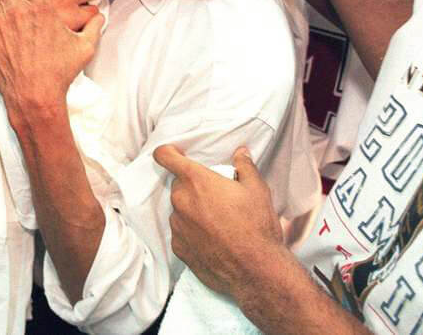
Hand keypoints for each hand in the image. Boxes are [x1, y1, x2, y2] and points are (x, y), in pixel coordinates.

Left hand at [153, 146, 284, 298]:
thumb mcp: (257, 190)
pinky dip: (192, 233)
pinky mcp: (178, 248)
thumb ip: (245, 167)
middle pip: (178, 186)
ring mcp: (177, 226)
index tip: (174, 154)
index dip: (168, 152)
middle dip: (193, 188)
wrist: (256, 270)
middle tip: (215, 197)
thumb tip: (240, 153)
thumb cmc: (257, 227)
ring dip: (192, 211)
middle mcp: (181, 201)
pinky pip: (181, 233)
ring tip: (218, 223)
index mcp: (196, 181)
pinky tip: (213, 240)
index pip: (165, 156)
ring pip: (180, 210)